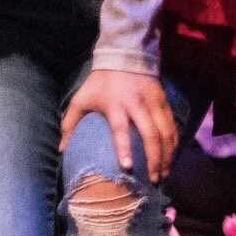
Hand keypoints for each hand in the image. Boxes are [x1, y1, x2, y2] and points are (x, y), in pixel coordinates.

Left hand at [62, 68, 178, 181]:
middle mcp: (137, 106)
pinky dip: (174, 141)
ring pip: (166, 131)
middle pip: (150, 135)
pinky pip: (172, 124)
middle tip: (155, 180)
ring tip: (165, 173)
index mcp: (116, 106)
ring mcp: (153, 102)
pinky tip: (173, 155)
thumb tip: (61, 150)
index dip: (124, 149)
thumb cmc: (100, 81)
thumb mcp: (81, 99)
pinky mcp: (164, 100)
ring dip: (167, 154)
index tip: (128, 168)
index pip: (121, 130)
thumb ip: (69, 123)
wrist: (124, 54)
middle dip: (154, 159)